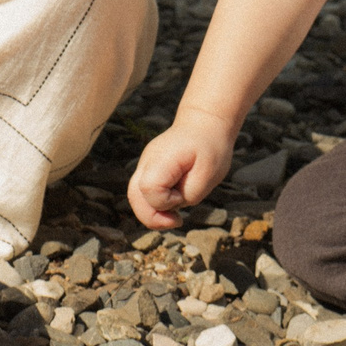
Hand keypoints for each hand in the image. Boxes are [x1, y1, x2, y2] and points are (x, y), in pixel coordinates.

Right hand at [129, 113, 236, 229]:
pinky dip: (154, 204)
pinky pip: (143, 192)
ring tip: (173, 217)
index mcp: (161, 159)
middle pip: (134, 196)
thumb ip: (191, 193)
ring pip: (135, 196)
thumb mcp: (210, 174)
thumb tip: (174, 205)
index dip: (166, 202)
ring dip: (152, 212)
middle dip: (152, 216)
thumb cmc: (211, 148)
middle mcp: (147, 162)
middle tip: (176, 221)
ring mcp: (145, 165)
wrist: (205, 124)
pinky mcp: (149, 170)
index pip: (149, 190)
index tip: (183, 196)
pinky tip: (173, 204)